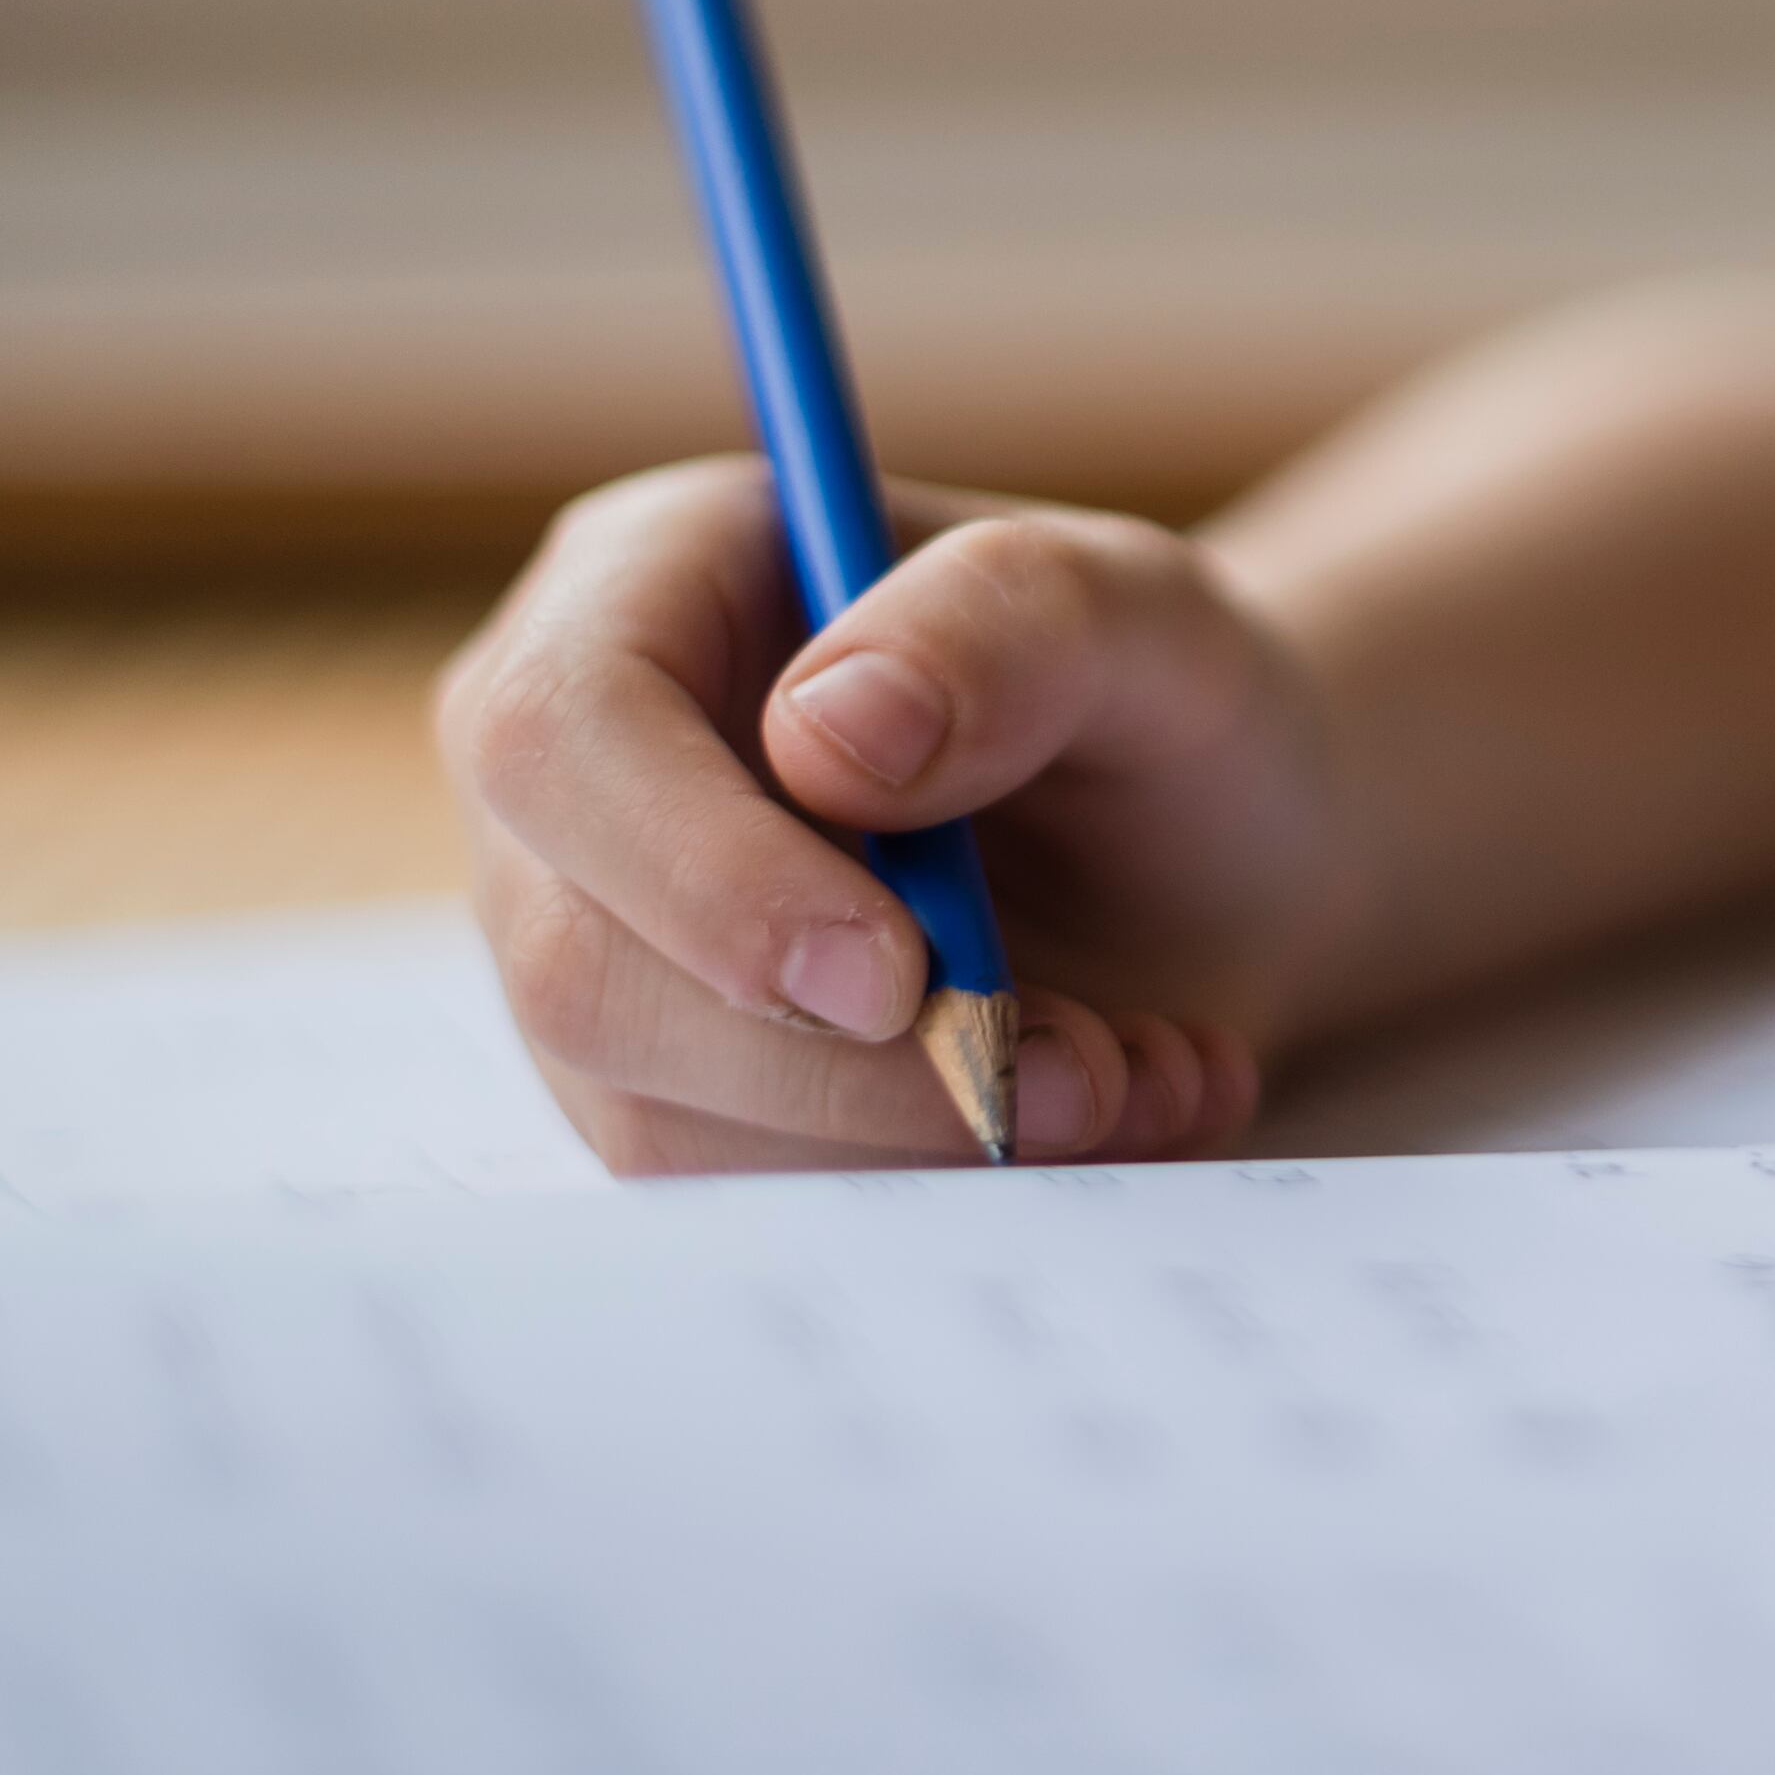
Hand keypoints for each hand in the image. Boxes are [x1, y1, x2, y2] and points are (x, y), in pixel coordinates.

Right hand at [438, 459, 1366, 1172]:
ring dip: (920, 1133)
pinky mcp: (662, 1087)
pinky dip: (936, 1179)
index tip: (896, 974)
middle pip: (582, 963)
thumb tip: (830, 733)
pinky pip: (740, 1190)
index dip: (703, 872)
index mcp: (650, 584)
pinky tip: (1105, 1107)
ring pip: (655, 1112)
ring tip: (1136, 1073)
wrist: (1213, 855)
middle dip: (842, 1062)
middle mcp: (579, 773)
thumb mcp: (1148, 612)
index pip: (562, 732)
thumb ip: (1010, 625)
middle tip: (1080, 1069)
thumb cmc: (1160, 698)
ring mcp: (601, 941)